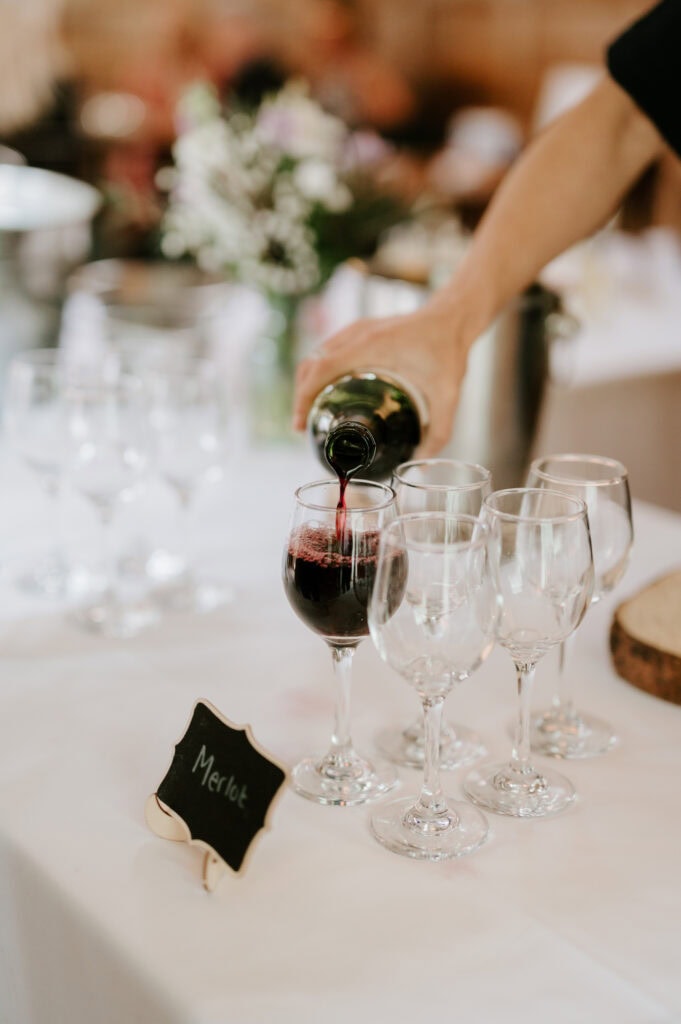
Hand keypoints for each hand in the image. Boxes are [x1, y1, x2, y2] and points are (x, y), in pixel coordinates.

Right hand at [292, 300, 470, 455]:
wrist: (453, 316)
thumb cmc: (449, 349)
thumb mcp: (447, 394)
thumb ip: (439, 431)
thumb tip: (420, 462)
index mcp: (371, 346)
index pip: (321, 370)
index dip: (305, 398)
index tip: (302, 424)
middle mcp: (357, 334)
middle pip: (311, 364)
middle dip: (302, 396)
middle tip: (306, 426)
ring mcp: (356, 329)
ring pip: (316, 355)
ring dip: (308, 383)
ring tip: (312, 413)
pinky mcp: (360, 330)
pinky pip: (328, 350)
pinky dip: (320, 372)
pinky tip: (327, 392)